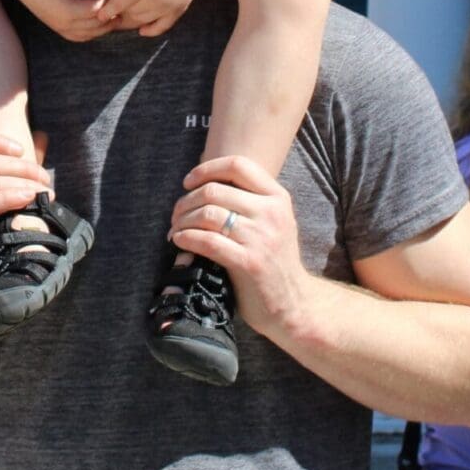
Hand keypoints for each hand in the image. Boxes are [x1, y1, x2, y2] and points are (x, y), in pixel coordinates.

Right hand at [4, 0, 116, 42]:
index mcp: (67, 9)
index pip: (96, 10)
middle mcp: (65, 23)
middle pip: (97, 25)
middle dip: (110, 14)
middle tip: (117, 1)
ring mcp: (61, 29)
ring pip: (91, 34)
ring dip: (104, 26)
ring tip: (113, 12)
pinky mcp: (59, 30)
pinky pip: (81, 37)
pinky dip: (93, 32)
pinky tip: (99, 20)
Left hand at [100, 0, 207, 37]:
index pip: (118, 3)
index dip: (107, 11)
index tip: (100, 16)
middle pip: (129, 14)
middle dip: (118, 16)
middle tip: (110, 15)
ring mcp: (166, 7)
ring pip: (142, 22)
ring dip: (131, 21)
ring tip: (124, 18)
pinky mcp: (177, 11)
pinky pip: (160, 28)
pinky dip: (150, 31)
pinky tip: (142, 30)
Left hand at [167, 155, 309, 340]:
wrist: (293, 303)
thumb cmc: (274, 260)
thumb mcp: (272, 222)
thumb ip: (248, 201)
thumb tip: (203, 184)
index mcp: (278, 197)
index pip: (238, 165)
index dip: (207, 169)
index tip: (188, 182)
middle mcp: (272, 213)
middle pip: (215, 190)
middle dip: (186, 201)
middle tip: (176, 215)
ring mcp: (261, 238)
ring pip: (207, 214)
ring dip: (182, 221)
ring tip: (175, 230)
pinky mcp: (249, 262)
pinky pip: (207, 241)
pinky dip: (186, 238)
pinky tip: (179, 242)